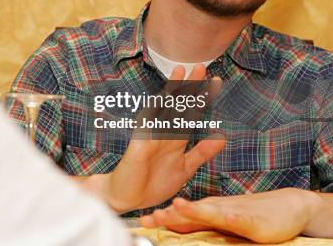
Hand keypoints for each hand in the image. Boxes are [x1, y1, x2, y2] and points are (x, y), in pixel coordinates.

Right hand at [77, 65, 224, 213]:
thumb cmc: (153, 184)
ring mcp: (150, 135)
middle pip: (179, 104)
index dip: (203, 97)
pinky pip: (148, 124)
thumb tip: (221, 136)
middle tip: (201, 65)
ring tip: (181, 72)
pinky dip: (154, 112)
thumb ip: (201, 152)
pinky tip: (162, 98)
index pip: (191, 113)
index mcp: (176, 138)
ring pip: (164, 108)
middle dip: (191, 86)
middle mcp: (164, 132)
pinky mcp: (140, 143)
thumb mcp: (185, 169)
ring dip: (172, 91)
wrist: (127, 198)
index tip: (216, 81)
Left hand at [140, 188, 331, 242]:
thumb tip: (178, 226)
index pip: (181, 216)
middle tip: (149, 218)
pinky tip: (225, 216)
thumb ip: (202, 223)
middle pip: (188, 213)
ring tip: (178, 206)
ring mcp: (233, 213)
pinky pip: (238, 218)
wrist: (288, 207)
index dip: (162, 218)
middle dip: (169, 215)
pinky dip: (230, 217)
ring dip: (194, 209)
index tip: (143, 221)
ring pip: (210, 211)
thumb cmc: (253, 215)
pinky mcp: (252, 220)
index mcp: (208, 211)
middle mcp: (216, 210)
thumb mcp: (222, 220)